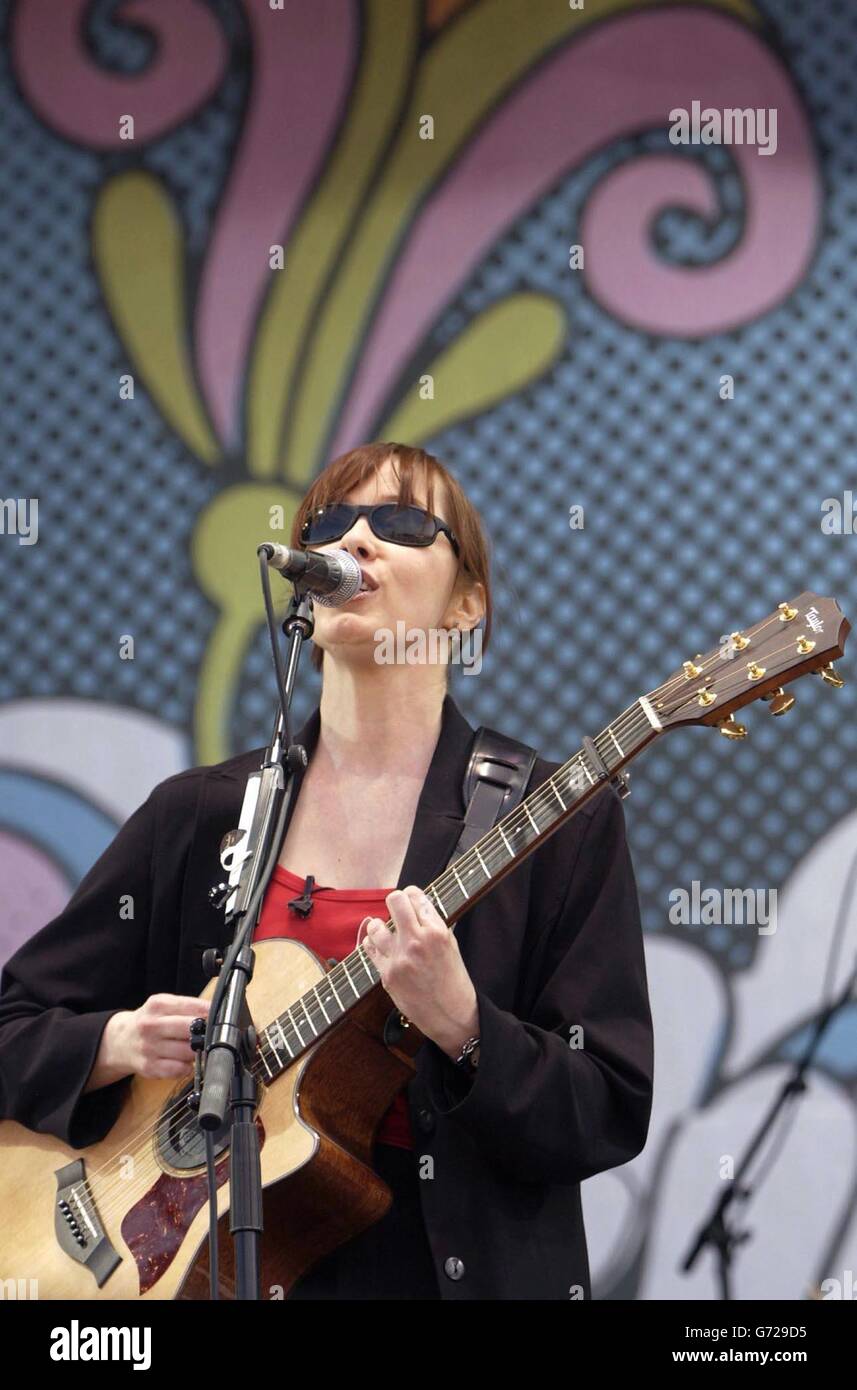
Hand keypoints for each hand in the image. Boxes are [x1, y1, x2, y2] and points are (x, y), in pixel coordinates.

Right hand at [84, 993, 210, 1091]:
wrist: (121, 1040)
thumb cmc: (149, 1021)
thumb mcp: (165, 1005)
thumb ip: (189, 1007)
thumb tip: (218, 1012)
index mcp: (159, 1005)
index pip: (194, 1007)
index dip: (212, 1014)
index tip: (222, 1019)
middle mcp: (152, 1025)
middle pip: (191, 1030)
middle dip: (205, 1034)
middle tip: (210, 1036)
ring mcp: (149, 1047)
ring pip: (188, 1052)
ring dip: (197, 1052)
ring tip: (195, 1048)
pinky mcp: (149, 1067)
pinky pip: (178, 1070)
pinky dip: (186, 1067)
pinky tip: (184, 1061)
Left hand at [357, 886, 478, 1060]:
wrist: (450, 1015)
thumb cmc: (453, 979)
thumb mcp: (451, 945)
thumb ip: (432, 923)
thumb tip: (415, 904)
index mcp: (437, 932)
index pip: (415, 896)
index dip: (412, 895)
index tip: (412, 900)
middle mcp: (417, 942)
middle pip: (395, 900)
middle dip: (396, 901)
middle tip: (398, 909)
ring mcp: (399, 958)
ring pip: (376, 925)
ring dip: (381, 926)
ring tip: (387, 931)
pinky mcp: (387, 974)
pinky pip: (370, 948)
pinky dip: (373, 944)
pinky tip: (380, 945)